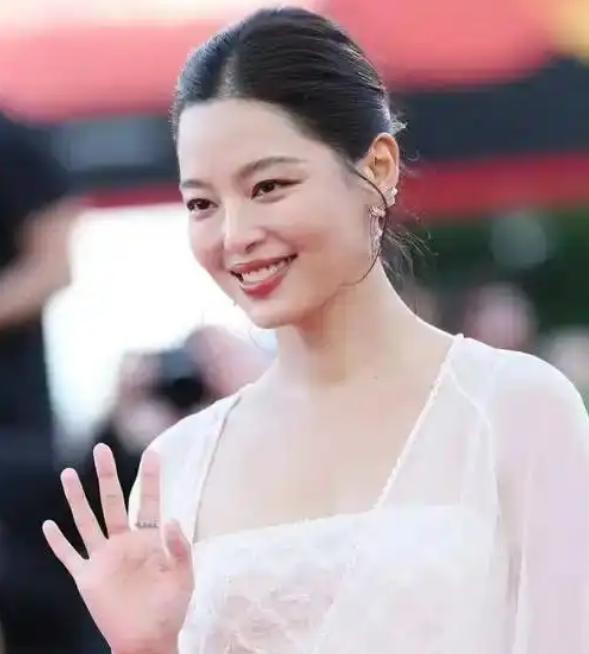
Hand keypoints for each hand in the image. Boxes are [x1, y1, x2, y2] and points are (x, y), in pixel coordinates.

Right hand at [42, 444, 193, 653]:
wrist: (149, 640)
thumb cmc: (171, 608)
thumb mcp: (184, 576)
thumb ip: (180, 547)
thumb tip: (172, 519)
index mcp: (148, 540)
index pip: (148, 501)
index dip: (150, 478)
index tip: (152, 452)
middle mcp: (123, 543)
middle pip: (112, 501)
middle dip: (106, 475)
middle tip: (101, 448)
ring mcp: (103, 558)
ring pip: (86, 521)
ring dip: (76, 498)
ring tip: (68, 473)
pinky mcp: (87, 578)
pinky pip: (69, 556)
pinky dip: (58, 543)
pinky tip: (49, 525)